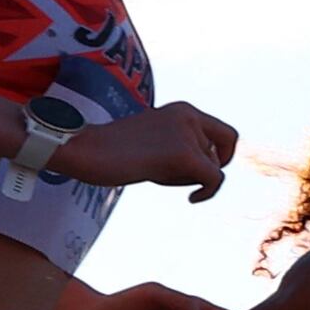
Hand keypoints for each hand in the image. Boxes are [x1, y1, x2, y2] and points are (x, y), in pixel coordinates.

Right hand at [56, 100, 238, 198]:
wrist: (83, 151)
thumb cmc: (113, 152)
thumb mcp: (155, 140)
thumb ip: (181, 145)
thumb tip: (213, 165)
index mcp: (183, 110)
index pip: (226, 134)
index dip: (224, 155)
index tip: (207, 168)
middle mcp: (190, 116)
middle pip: (218, 155)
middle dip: (198, 171)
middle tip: (164, 172)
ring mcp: (187, 135)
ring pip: (212, 169)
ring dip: (187, 179)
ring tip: (153, 172)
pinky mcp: (184, 155)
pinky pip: (215, 179)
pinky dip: (208, 193)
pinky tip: (192, 199)